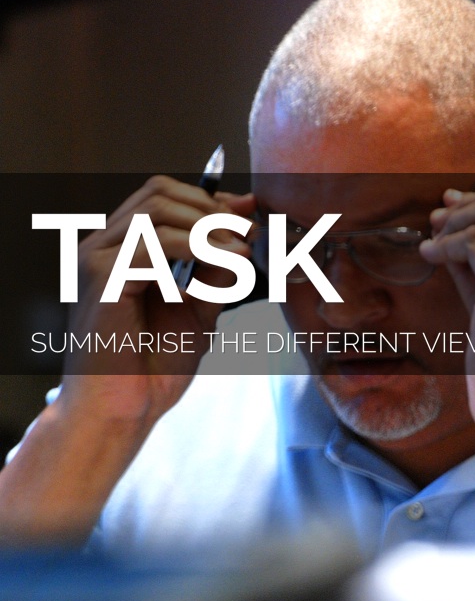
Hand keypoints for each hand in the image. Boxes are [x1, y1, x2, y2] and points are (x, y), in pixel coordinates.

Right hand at [61, 175, 254, 426]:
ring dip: (209, 227)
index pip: (164, 196)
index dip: (211, 199)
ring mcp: (98, 259)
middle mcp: (106, 246)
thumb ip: (218, 267)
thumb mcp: (202, 306)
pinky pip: (152, 243)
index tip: (249, 215)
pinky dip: (196, 247)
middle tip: (248, 234)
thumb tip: (244, 225)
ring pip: (156, 211)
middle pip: (159, 192)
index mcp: (125, 248)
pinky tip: (225, 262)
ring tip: (242, 251)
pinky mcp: (100, 279)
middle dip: (212, 209)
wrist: (125, 408)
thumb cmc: (155, 364)